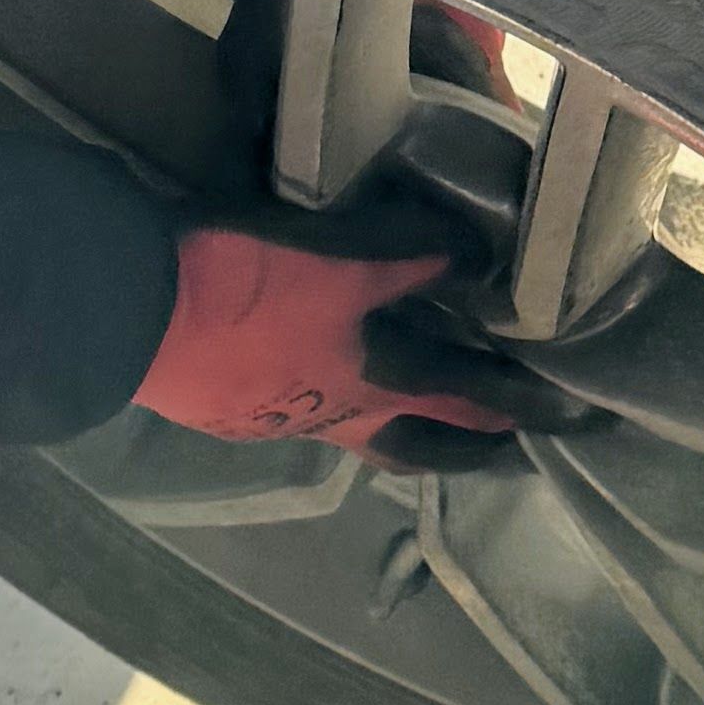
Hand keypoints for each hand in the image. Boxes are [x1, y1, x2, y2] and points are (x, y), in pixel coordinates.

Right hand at [137, 220, 517, 454]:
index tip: (569, 419)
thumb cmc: (242, 279)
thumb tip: (470, 255)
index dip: (517, 402)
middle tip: (510, 451)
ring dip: (406, 436)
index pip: (464, 393)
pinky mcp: (236, 409)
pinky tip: (325, 390)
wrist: (134, 315)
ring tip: (425, 427)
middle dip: (469, 449)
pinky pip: (306, 415)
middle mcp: (336, 411)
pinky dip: (337, 409)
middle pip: (418, 443)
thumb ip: (406, 253)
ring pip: (363, 435)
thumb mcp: (336, 255)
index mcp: (371, 377)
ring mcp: (283, 416)